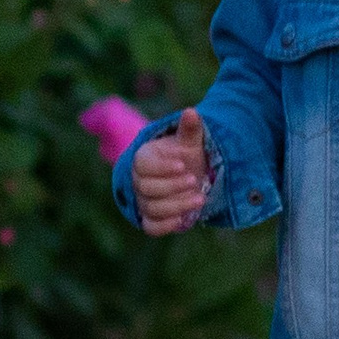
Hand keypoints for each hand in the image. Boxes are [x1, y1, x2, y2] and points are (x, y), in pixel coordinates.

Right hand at [131, 108, 213, 236]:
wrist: (188, 177)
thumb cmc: (185, 156)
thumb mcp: (189, 142)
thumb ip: (189, 129)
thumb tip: (191, 112)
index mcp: (143, 158)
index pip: (142, 165)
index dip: (161, 167)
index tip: (182, 164)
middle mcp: (138, 181)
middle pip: (146, 187)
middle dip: (172, 186)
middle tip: (195, 180)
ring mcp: (143, 201)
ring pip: (151, 207)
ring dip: (176, 205)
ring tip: (200, 199)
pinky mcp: (150, 219)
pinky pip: (151, 227)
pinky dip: (164, 226)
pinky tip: (182, 221)